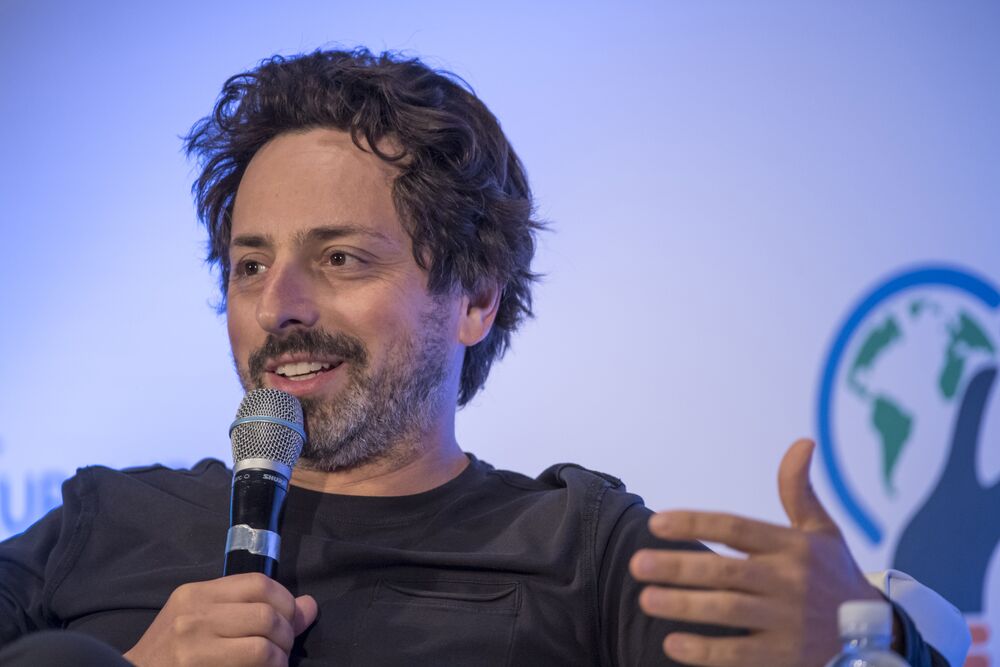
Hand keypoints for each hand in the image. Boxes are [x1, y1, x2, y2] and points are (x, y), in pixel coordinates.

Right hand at [123, 573, 317, 666]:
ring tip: (275, 664)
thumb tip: (309, 606)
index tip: (291, 619)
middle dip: (287, 634)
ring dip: (280, 658)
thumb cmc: (170, 652)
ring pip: (264, 646)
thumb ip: (250, 607)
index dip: (286, 602)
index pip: (259, 584)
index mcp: (197, 594)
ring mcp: (194, 648)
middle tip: (284, 648)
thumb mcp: (202, 618)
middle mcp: (194, 616)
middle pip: (267, 615)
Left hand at [629, 439, 881, 666]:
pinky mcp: (785, 656)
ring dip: (684, 606)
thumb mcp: (822, 530)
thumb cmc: (833, 574)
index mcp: (793, 547)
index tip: (657, 522)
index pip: (736, 528)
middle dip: (679, 567)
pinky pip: (739, 654)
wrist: (876, 634)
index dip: (696, 523)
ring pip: (727, 611)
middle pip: (726, 571)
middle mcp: (790, 582)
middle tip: (637, 564)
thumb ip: (799, 490)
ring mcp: (788, 622)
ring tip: (646, 598)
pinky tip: (672, 642)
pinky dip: (705, 651)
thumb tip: (803, 442)